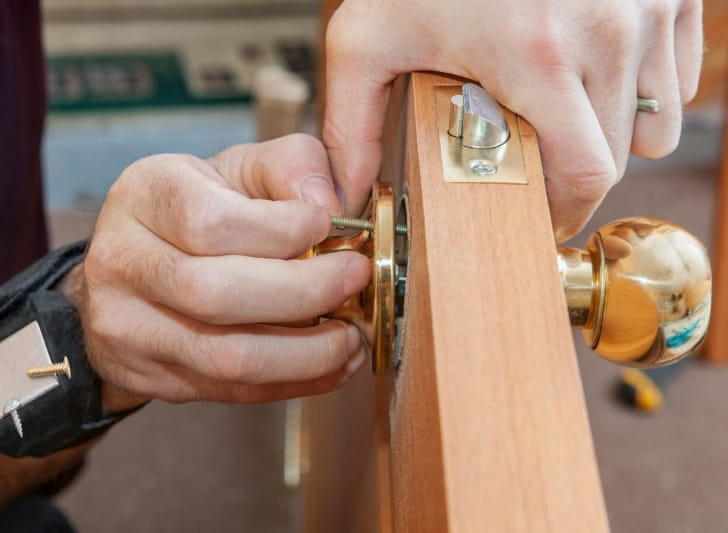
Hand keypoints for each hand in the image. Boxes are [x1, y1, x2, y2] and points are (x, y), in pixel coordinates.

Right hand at [77, 134, 370, 408]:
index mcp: (145, 195)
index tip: (330, 226)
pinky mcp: (152, 376)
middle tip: (355, 280)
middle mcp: (124, 262)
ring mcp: (129, 328)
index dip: (283, 230)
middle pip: (217, 295)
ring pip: (229, 358)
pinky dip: (296, 381)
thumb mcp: (243, 168)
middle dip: (306, 293)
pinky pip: (234, 392)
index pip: (211, 223)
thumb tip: (329, 202)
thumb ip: (294, 165)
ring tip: (352, 335)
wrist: (136, 268)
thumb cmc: (204, 208)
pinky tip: (333, 363)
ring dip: (309, 353)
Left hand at [323, 0, 701, 240]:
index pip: (586, 175)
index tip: (545, 213)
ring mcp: (649, 8)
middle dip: (578, 171)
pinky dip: (639, 88)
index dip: (565, 208)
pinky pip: (676, 78)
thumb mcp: (368, 36)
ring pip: (656, 123)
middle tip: (540, 157)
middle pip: (620, 156)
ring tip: (561, 109)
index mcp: (537, 55)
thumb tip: (349, 193)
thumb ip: (351, 123)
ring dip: (611, 131)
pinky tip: (589, 71)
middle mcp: (609, 32)